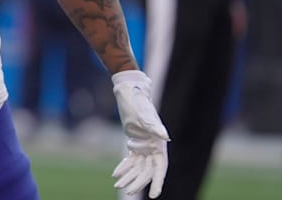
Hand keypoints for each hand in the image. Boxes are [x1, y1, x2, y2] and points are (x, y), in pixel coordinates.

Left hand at [111, 70, 169, 197]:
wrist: (129, 92)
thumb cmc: (138, 102)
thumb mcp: (144, 115)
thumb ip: (155, 126)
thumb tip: (165, 137)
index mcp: (159, 144)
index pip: (160, 168)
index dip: (157, 182)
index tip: (154, 196)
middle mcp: (153, 147)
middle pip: (147, 171)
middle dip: (138, 182)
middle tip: (127, 191)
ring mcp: (144, 146)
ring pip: (138, 167)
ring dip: (129, 176)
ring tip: (118, 185)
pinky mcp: (135, 143)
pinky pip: (131, 160)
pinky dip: (124, 167)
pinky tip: (115, 174)